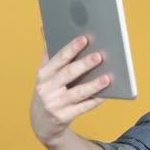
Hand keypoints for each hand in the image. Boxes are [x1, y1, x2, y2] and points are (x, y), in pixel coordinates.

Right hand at [30, 31, 110, 147]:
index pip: (58, 58)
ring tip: (108, 77)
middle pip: (68, 74)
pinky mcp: (63, 117)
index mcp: (43, 73)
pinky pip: (83, 107)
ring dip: (94, 85)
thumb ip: (48, 51)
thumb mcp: (45, 72)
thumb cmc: (49, 89)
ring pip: (78, 92)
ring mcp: (54, 104)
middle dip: (84, 64)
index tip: (85, 38)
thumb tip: (45, 27)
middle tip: (100, 55)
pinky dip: (95, 101)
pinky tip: (107, 94)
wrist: (41, 122)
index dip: (72, 48)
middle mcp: (46, 88)